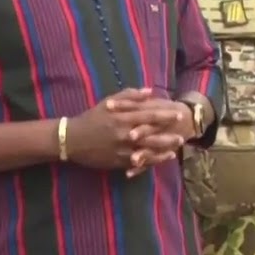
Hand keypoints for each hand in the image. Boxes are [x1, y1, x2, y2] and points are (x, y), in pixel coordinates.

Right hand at [65, 89, 186, 171]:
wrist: (71, 140)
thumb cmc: (92, 118)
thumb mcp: (109, 102)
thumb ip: (131, 96)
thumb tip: (151, 91)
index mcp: (123, 118)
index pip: (149, 116)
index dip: (165, 115)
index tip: (178, 114)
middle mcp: (124, 134)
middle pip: (152, 135)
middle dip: (168, 135)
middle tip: (183, 134)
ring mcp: (121, 149)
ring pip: (147, 151)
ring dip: (163, 150)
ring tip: (176, 149)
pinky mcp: (118, 161)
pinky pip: (138, 163)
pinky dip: (151, 161)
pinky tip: (162, 159)